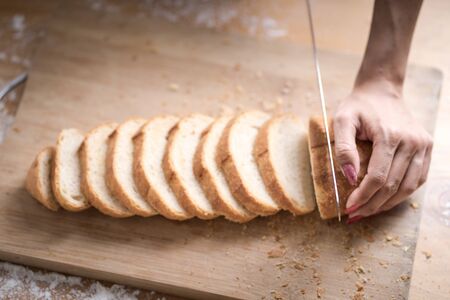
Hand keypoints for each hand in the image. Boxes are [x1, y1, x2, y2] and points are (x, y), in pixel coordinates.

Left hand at [333, 79, 432, 222]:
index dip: (363, 196)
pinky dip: (403, 193)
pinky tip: (386, 199)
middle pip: (393, 185)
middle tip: (356, 214)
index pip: (378, 177)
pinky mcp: (427, 147)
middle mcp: (411, 142)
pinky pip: (418, 178)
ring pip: (408, 187)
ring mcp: (423, 145)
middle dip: (373, 204)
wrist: (382, 91)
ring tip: (369, 211)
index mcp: (390, 135)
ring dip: (388, 204)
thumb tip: (351, 178)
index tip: (349, 206)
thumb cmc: (358, 106)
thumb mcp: (342, 120)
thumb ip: (343, 148)